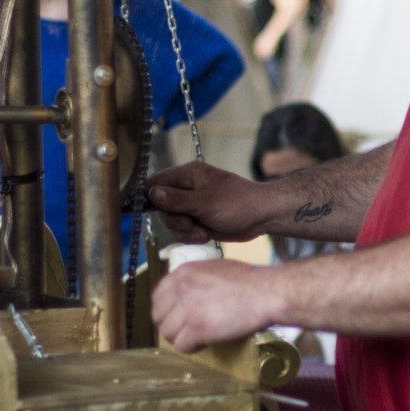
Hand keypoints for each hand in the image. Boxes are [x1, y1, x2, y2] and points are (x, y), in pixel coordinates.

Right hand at [147, 162, 265, 243]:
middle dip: (173, 219)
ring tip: (202, 231)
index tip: (147, 209)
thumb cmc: (238, 203)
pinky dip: (191, 235)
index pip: (157, 181)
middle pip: (161, 205)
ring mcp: (192, 205)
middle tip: (189, 223)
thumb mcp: (205, 202)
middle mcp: (187, 188)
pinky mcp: (198, 220)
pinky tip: (206, 235)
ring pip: (171, 220)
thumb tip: (152, 193)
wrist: (261, 217)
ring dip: (184, 230)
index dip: (149, 195)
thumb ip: (178, 199)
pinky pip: (183, 230)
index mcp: (188, 175)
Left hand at [151, 260, 283, 352]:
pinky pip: (182, 345)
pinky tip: (203, 344)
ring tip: (197, 338)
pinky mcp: (198, 328)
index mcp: (184, 272)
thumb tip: (188, 294)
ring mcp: (188, 309)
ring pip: (168, 333)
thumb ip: (196, 279)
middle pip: (159, 315)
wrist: (267, 293)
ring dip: (181, 339)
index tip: (175, 317)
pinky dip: (192, 348)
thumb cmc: (250, 282)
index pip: (158, 295)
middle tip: (185, 331)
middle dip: (171, 326)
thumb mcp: (216, 269)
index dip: (166, 310)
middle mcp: (182, 288)